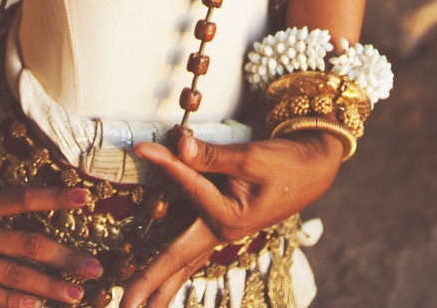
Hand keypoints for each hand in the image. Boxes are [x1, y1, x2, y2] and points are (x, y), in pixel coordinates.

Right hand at [0, 166, 104, 307]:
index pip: (22, 198)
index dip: (55, 197)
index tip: (86, 198)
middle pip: (27, 245)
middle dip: (65, 257)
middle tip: (97, 268)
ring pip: (14, 276)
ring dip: (49, 287)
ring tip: (78, 296)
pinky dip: (11, 302)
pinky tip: (34, 307)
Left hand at [121, 129, 342, 307]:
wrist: (314, 168)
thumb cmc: (285, 162)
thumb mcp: (251, 157)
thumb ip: (211, 156)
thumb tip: (180, 144)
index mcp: (230, 218)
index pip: (189, 188)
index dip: (166, 164)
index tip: (142, 147)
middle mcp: (223, 232)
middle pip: (178, 262)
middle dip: (148, 285)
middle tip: (123, 307)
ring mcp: (222, 233)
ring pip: (184, 266)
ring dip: (159, 288)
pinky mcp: (223, 226)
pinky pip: (192, 255)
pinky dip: (175, 271)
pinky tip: (161, 289)